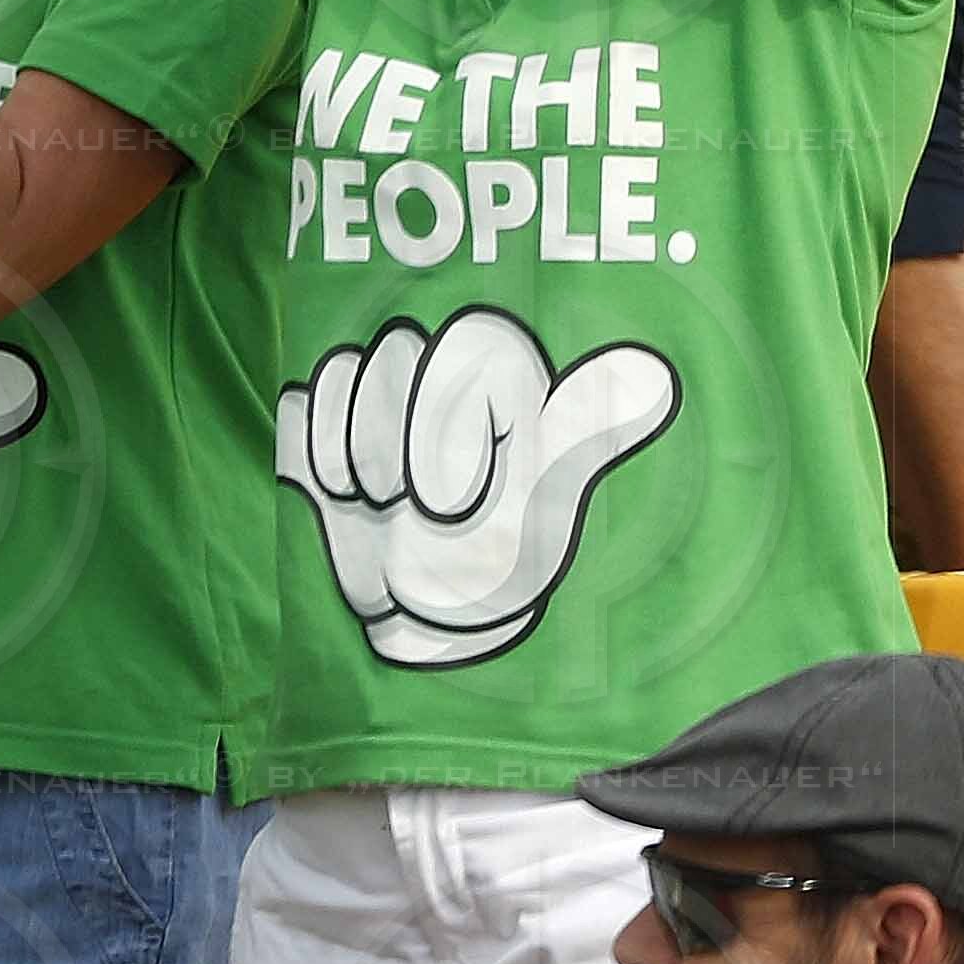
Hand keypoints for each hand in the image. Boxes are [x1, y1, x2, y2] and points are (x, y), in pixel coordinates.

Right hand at [274, 306, 678, 666]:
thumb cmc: (502, 568)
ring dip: (353, 453)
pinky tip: (344, 496)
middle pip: (397, 350)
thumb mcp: (548, 510)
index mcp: (509, 382)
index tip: (442, 506)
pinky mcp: (327, 419)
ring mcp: (381, 392)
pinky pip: (303, 398)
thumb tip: (661, 375)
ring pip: (344, 369)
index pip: (470, 345)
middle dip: (395, 443)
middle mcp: (444, 373)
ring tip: (381, 508)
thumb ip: (582, 434)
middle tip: (416, 514)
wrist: (429, 618)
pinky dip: (315, 452)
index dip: (443, 424)